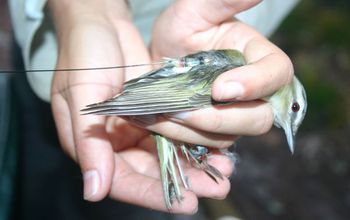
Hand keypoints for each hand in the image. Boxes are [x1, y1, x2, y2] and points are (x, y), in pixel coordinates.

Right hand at [49, 0, 231, 213]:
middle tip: (217, 187)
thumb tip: (93, 193)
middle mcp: (117, 142)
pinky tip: (217, 148)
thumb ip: (89, 143)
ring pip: (167, 156)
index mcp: (93, 144)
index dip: (151, 194)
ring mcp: (138, 129)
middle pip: (150, 173)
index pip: (122, 180)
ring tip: (224, 172)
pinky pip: (176, 133)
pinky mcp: (156, 114)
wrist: (101, 23)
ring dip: (194, 165)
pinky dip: (194, 142)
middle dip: (183, 183)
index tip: (185, 203)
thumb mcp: (81, 93)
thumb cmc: (83, 53)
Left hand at [149, 0, 293, 144]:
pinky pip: (209, 145)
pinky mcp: (216, 131)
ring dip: (194, 130)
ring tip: (161, 116)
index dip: (256, 85)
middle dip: (220, 118)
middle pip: (260, 117)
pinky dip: (185, 140)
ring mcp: (236, 114)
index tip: (219, 89)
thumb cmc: (181, 30)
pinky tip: (162, 127)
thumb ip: (222, 2)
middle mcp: (254, 91)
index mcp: (257, 57)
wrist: (161, 59)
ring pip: (230, 135)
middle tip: (181, 110)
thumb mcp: (195, 11)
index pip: (277, 73)